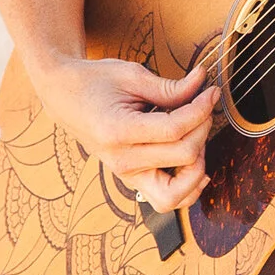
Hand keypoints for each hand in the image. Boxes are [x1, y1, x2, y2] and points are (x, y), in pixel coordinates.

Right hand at [32, 52, 216, 212]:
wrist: (64, 96)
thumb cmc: (94, 82)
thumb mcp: (131, 75)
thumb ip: (170, 87)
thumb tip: (203, 84)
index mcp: (117, 131)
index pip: (175, 130)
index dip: (201, 110)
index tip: (210, 93)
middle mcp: (122, 160)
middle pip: (183, 156)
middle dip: (203, 128)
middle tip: (203, 107)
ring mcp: (126, 174)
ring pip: (176, 194)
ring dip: (197, 166)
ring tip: (195, 137)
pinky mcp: (132, 179)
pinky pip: (167, 198)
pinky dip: (188, 187)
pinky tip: (195, 163)